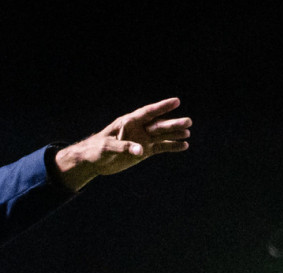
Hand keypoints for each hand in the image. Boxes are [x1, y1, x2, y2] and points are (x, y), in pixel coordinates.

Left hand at [53, 98, 191, 191]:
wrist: (93, 160)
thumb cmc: (97, 149)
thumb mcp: (107, 147)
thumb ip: (124, 147)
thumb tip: (141, 151)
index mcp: (128, 122)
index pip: (148, 112)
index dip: (161, 107)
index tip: (176, 101)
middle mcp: (138, 129)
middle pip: (158, 124)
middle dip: (173, 123)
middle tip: (189, 122)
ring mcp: (142, 140)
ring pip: (162, 135)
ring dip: (175, 134)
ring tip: (188, 133)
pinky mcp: (143, 152)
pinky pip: (160, 148)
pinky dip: (172, 147)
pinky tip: (184, 146)